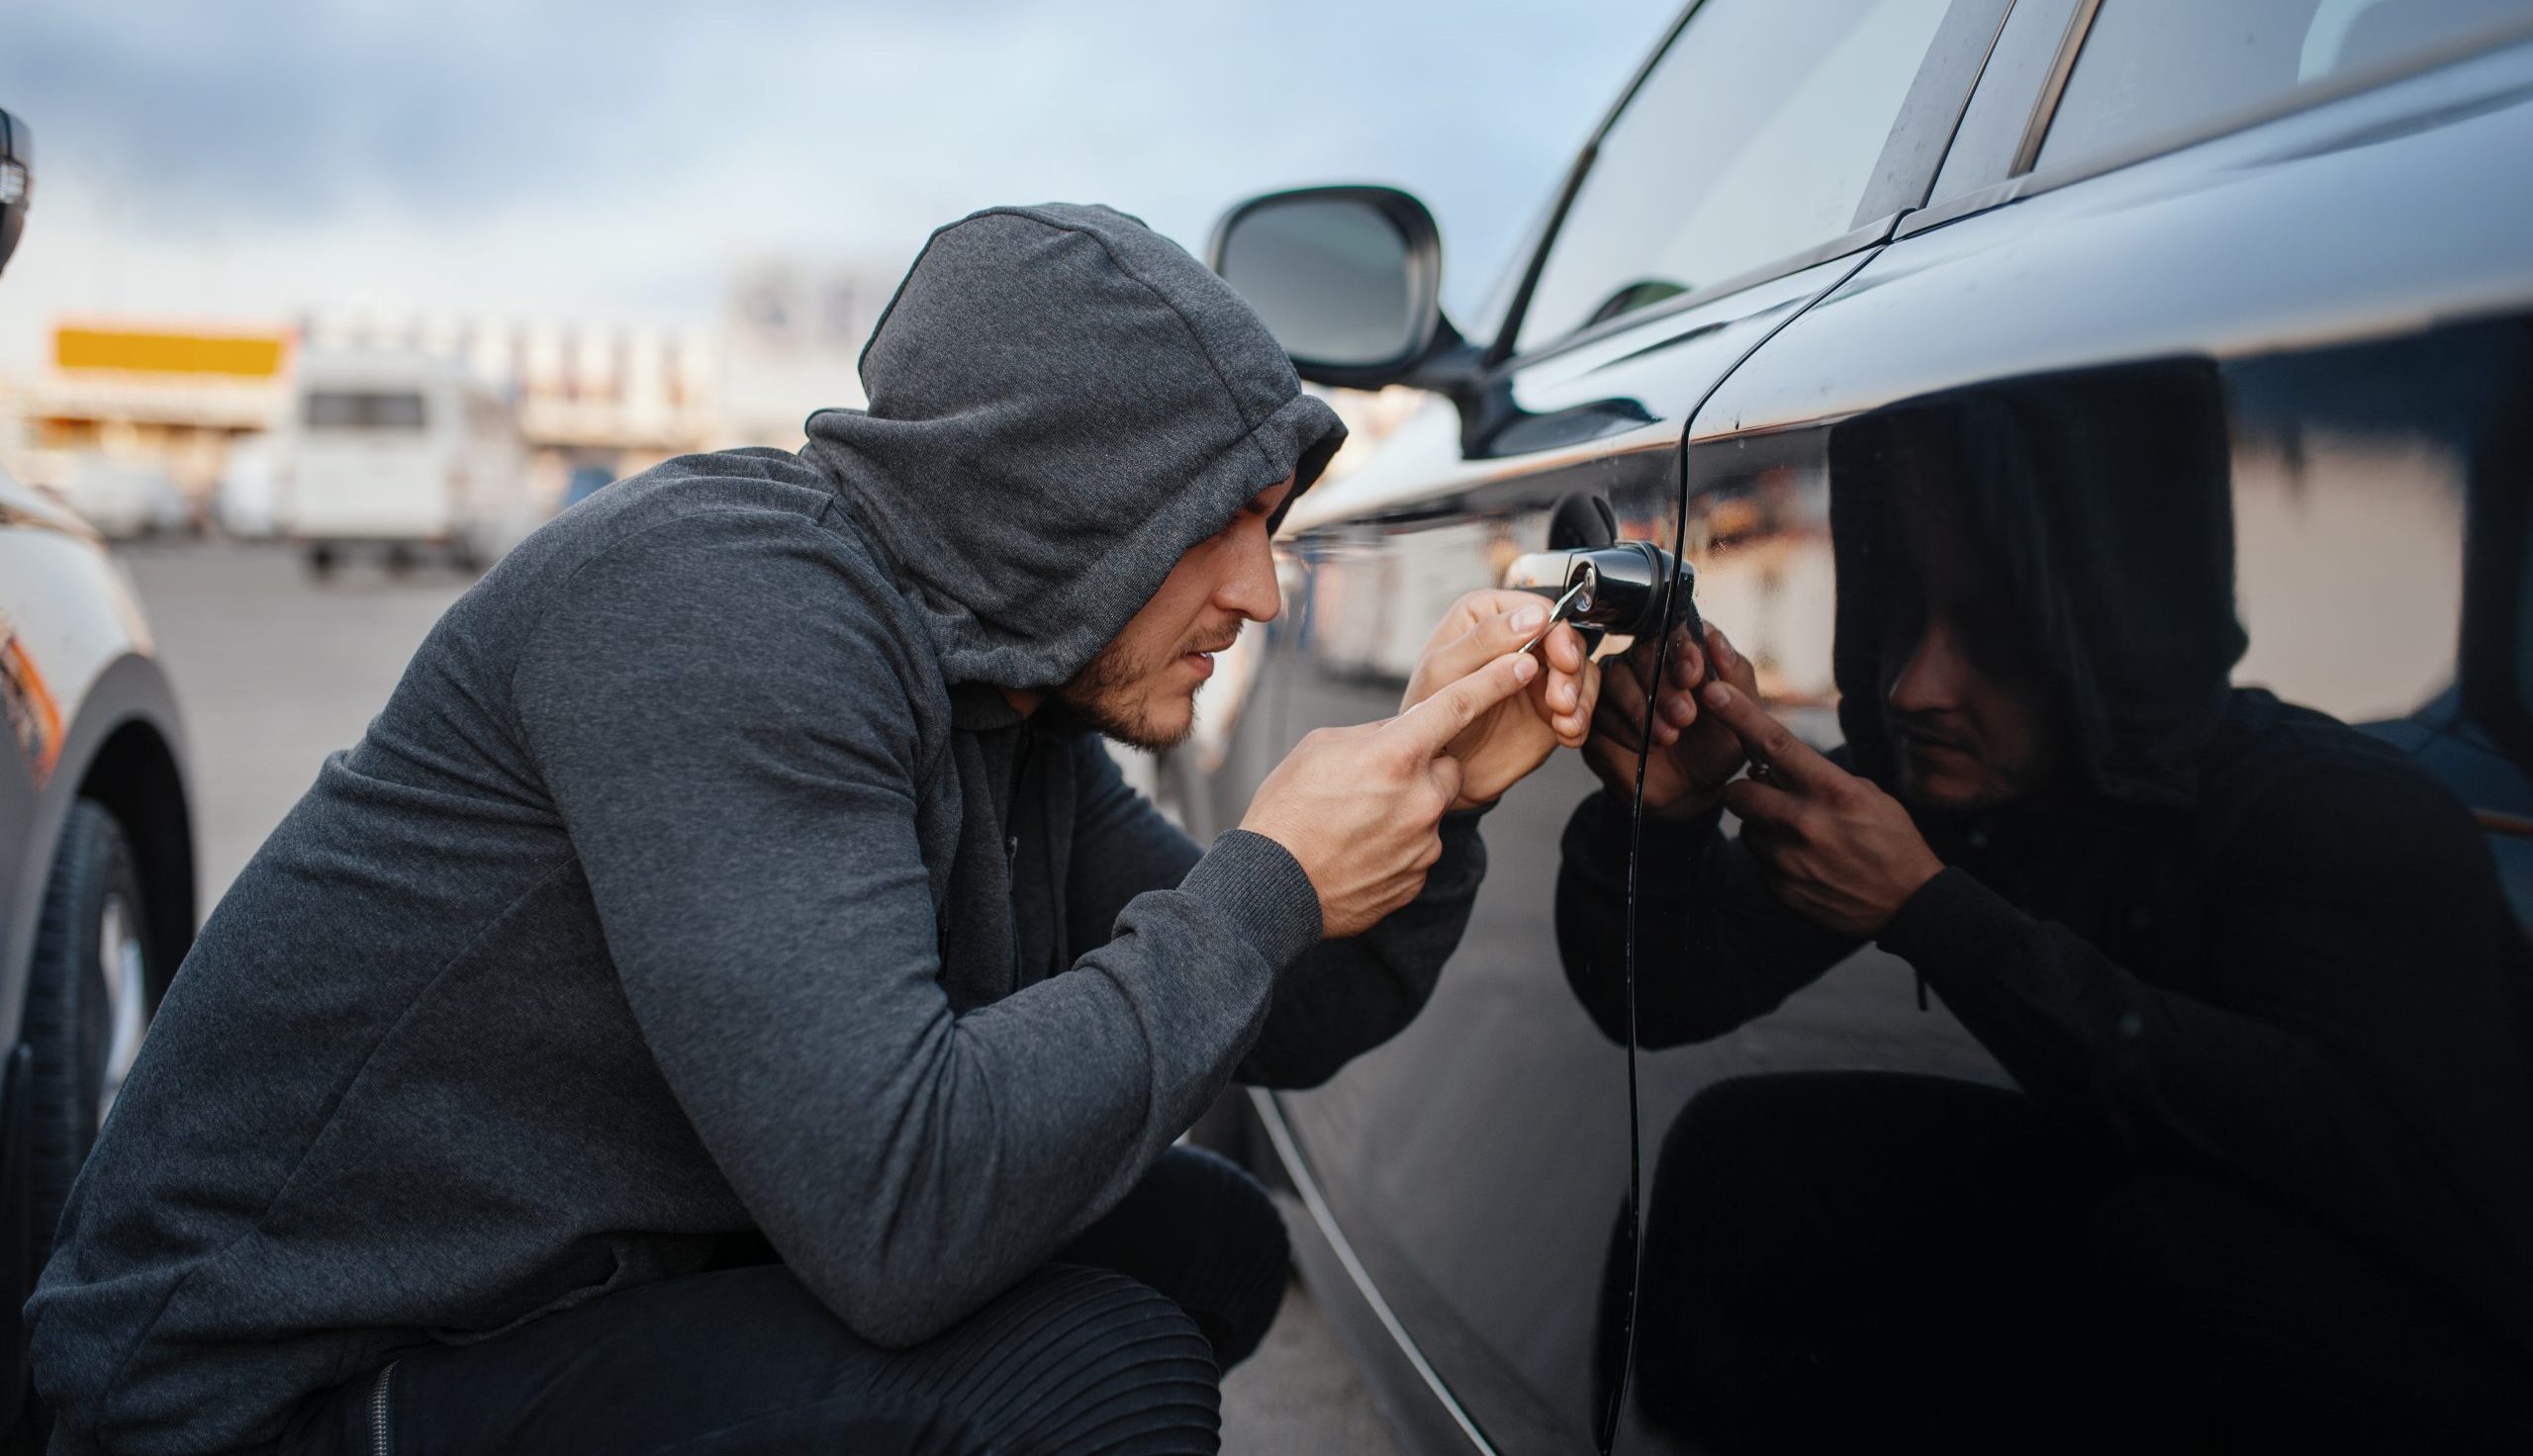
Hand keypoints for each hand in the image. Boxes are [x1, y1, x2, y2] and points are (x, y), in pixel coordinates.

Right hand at [1243, 650, 1540, 937]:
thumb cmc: (1286, 810)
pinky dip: (1397, 847)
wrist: (1269, 888)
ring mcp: (1423, 844)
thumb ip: (1375, 735)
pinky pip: (1419, 851)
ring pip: (1431, 812)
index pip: (1460, 706)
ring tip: (1354, 823)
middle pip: (1448, 768)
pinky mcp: (1417, 880)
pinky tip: (1358, 851)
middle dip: (1423, 769)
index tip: (1526, 659)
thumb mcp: (1321, 748)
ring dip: (1406, 811)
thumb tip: (1402, 733)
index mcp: (1396, 755)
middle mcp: (1421, 799)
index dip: (1496, 678)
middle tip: (1375, 782)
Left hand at [1401, 589, 1597, 810]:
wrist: (1438, 766)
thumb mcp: (1445, 671)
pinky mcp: (1550, 703)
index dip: (1557, 633)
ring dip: (1580, 697)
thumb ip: (1486, 640)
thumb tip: (1534, 616)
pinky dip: (1581, 719)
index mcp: (1487, 616)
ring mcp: (1537, 671)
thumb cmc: (1427, 713)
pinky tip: (1566, 733)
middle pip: (1567, 639)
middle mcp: (1517, 638)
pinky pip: (1582, 702)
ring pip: (1581, 669)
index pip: (1538, 609)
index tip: (1562, 660)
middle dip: (1571, 670)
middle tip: (1562, 700)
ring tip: (1564, 721)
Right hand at [1583, 620, 1759, 819]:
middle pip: (1642, 652)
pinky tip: (1642, 745)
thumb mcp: (1741, 715)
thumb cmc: (1717, 747)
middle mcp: (1647, 662)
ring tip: (1667, 737)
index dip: (1682, 651)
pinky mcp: (1597, 713)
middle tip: (1684, 717)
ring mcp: (1618, 686)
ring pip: (1614, 676)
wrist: (1691, 790)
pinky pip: (1596, 709)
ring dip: (1640, 707)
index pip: (1676, 632)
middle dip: (1663, 685)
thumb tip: (1715, 639)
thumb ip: (1735, 676)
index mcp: (1684, 654)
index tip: (1693, 677)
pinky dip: (1621, 727)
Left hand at [1698, 680, 1942, 937]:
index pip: (1775, 743)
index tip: (1714, 692)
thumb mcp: (1866, 796)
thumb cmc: (1892, 841)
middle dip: (1746, 791)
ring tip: (1799, 836)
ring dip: (1763, 827)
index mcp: (1830, 791)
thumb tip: (1774, 765)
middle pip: (1738, 792)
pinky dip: (1775, 858)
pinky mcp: (1780, 888)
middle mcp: (1804, 822)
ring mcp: (1788, 859)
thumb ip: (1819, 779)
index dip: (1739, 715)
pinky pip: (1759, 861)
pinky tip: (1807, 863)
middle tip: (1766, 795)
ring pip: (1747, 828)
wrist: (1909, 904)